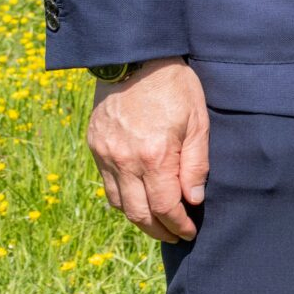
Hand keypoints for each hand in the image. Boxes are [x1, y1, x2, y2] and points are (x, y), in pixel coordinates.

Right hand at [86, 57, 208, 242]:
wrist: (135, 57)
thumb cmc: (175, 85)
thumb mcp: (198, 121)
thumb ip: (196, 163)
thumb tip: (193, 199)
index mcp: (154, 155)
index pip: (165, 206)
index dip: (178, 224)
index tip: (190, 232)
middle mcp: (125, 160)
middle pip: (139, 213)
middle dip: (159, 230)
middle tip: (176, 235)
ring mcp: (105, 154)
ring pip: (119, 203)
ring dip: (139, 219)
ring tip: (158, 223)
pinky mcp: (95, 146)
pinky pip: (106, 184)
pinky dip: (122, 199)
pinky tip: (138, 199)